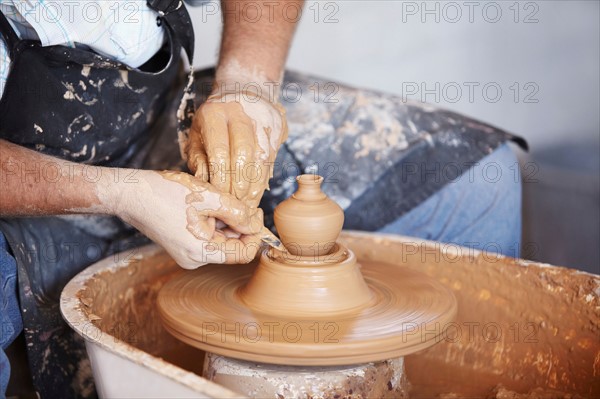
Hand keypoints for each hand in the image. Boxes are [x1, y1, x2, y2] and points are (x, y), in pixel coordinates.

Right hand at [108, 169, 263, 268]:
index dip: (255, 234)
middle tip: (237, 199)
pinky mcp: (184, 244)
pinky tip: (206, 203)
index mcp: (201, 253)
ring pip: (221, 239)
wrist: (131, 193)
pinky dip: (214, 220)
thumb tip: (255, 223)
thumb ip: (237, 213)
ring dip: (226, 219)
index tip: (255, 213)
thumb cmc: (165, 193)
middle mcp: (195, 259)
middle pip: (233, 246)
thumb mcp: (209, 198)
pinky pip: (209, 235)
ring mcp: (188, 253)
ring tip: (216, 198)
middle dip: (239, 224)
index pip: (243, 254)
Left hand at [186, 89, 287, 207]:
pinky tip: (256, 191)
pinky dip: (264, 178)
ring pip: (261, 157)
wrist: (241, 91)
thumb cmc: (213, 121)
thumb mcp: (197, 135)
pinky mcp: (276, 126)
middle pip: (244, 153)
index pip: (219, 151)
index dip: (221, 177)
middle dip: (240, 183)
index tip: (220, 196)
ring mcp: (261, 118)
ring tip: (248, 203)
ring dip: (255, 184)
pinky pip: (272, 157)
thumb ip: (198, 159)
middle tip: (236, 203)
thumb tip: (204, 185)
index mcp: (214, 113)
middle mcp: (239, 112)